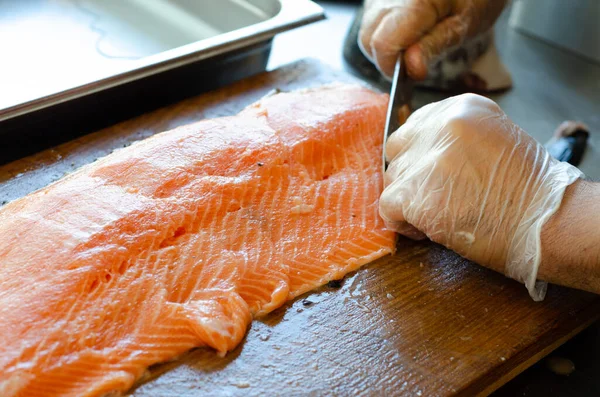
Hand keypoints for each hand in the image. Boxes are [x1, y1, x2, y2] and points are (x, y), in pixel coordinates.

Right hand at [359, 0, 507, 78]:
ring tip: (415, 43)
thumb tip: (412, 69)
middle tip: (417, 59)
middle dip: (389, 59)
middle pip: (370, 40)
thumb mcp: (465, 24)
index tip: (416, 74)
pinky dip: (385, 33)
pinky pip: (372, 21)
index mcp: (413, 2)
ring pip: (367, 32)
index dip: (395, 68)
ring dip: (386, 47)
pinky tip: (408, 31)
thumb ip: (436, 45)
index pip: (384, 45)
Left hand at [379, 94, 582, 299]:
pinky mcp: (413, 193)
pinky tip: (427, 229)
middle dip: (409, 174)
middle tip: (432, 195)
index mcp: (462, 108)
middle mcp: (441, 125)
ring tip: (439, 215)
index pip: (416, 125)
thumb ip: (455, 138)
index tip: (433, 173)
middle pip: (398, 148)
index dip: (420, 154)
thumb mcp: (495, 140)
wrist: (546, 223)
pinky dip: (402, 222)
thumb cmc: (528, 191)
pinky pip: (386, 206)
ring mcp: (426, 158)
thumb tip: (421, 151)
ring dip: (408, 200)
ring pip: (392, 178)